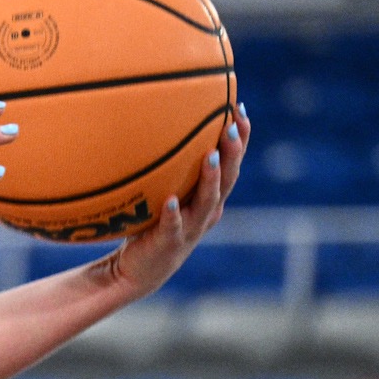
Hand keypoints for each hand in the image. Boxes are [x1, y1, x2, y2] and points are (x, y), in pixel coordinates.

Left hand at [100, 105, 248, 294]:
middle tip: (234, 126)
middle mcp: (206, 211)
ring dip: (210, 179)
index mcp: (209, 198)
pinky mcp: (168, 243)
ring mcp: (190, 228)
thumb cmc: (151, 224)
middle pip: (228, 179)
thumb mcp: (163, 191)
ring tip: (210, 156)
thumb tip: (153, 121)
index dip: (240, 139)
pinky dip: (172, 214)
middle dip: (233, 153)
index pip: (231, 164)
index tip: (239, 108)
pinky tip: (169, 202)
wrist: (139, 270)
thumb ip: (167, 167)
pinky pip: (172, 227)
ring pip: (206, 202)